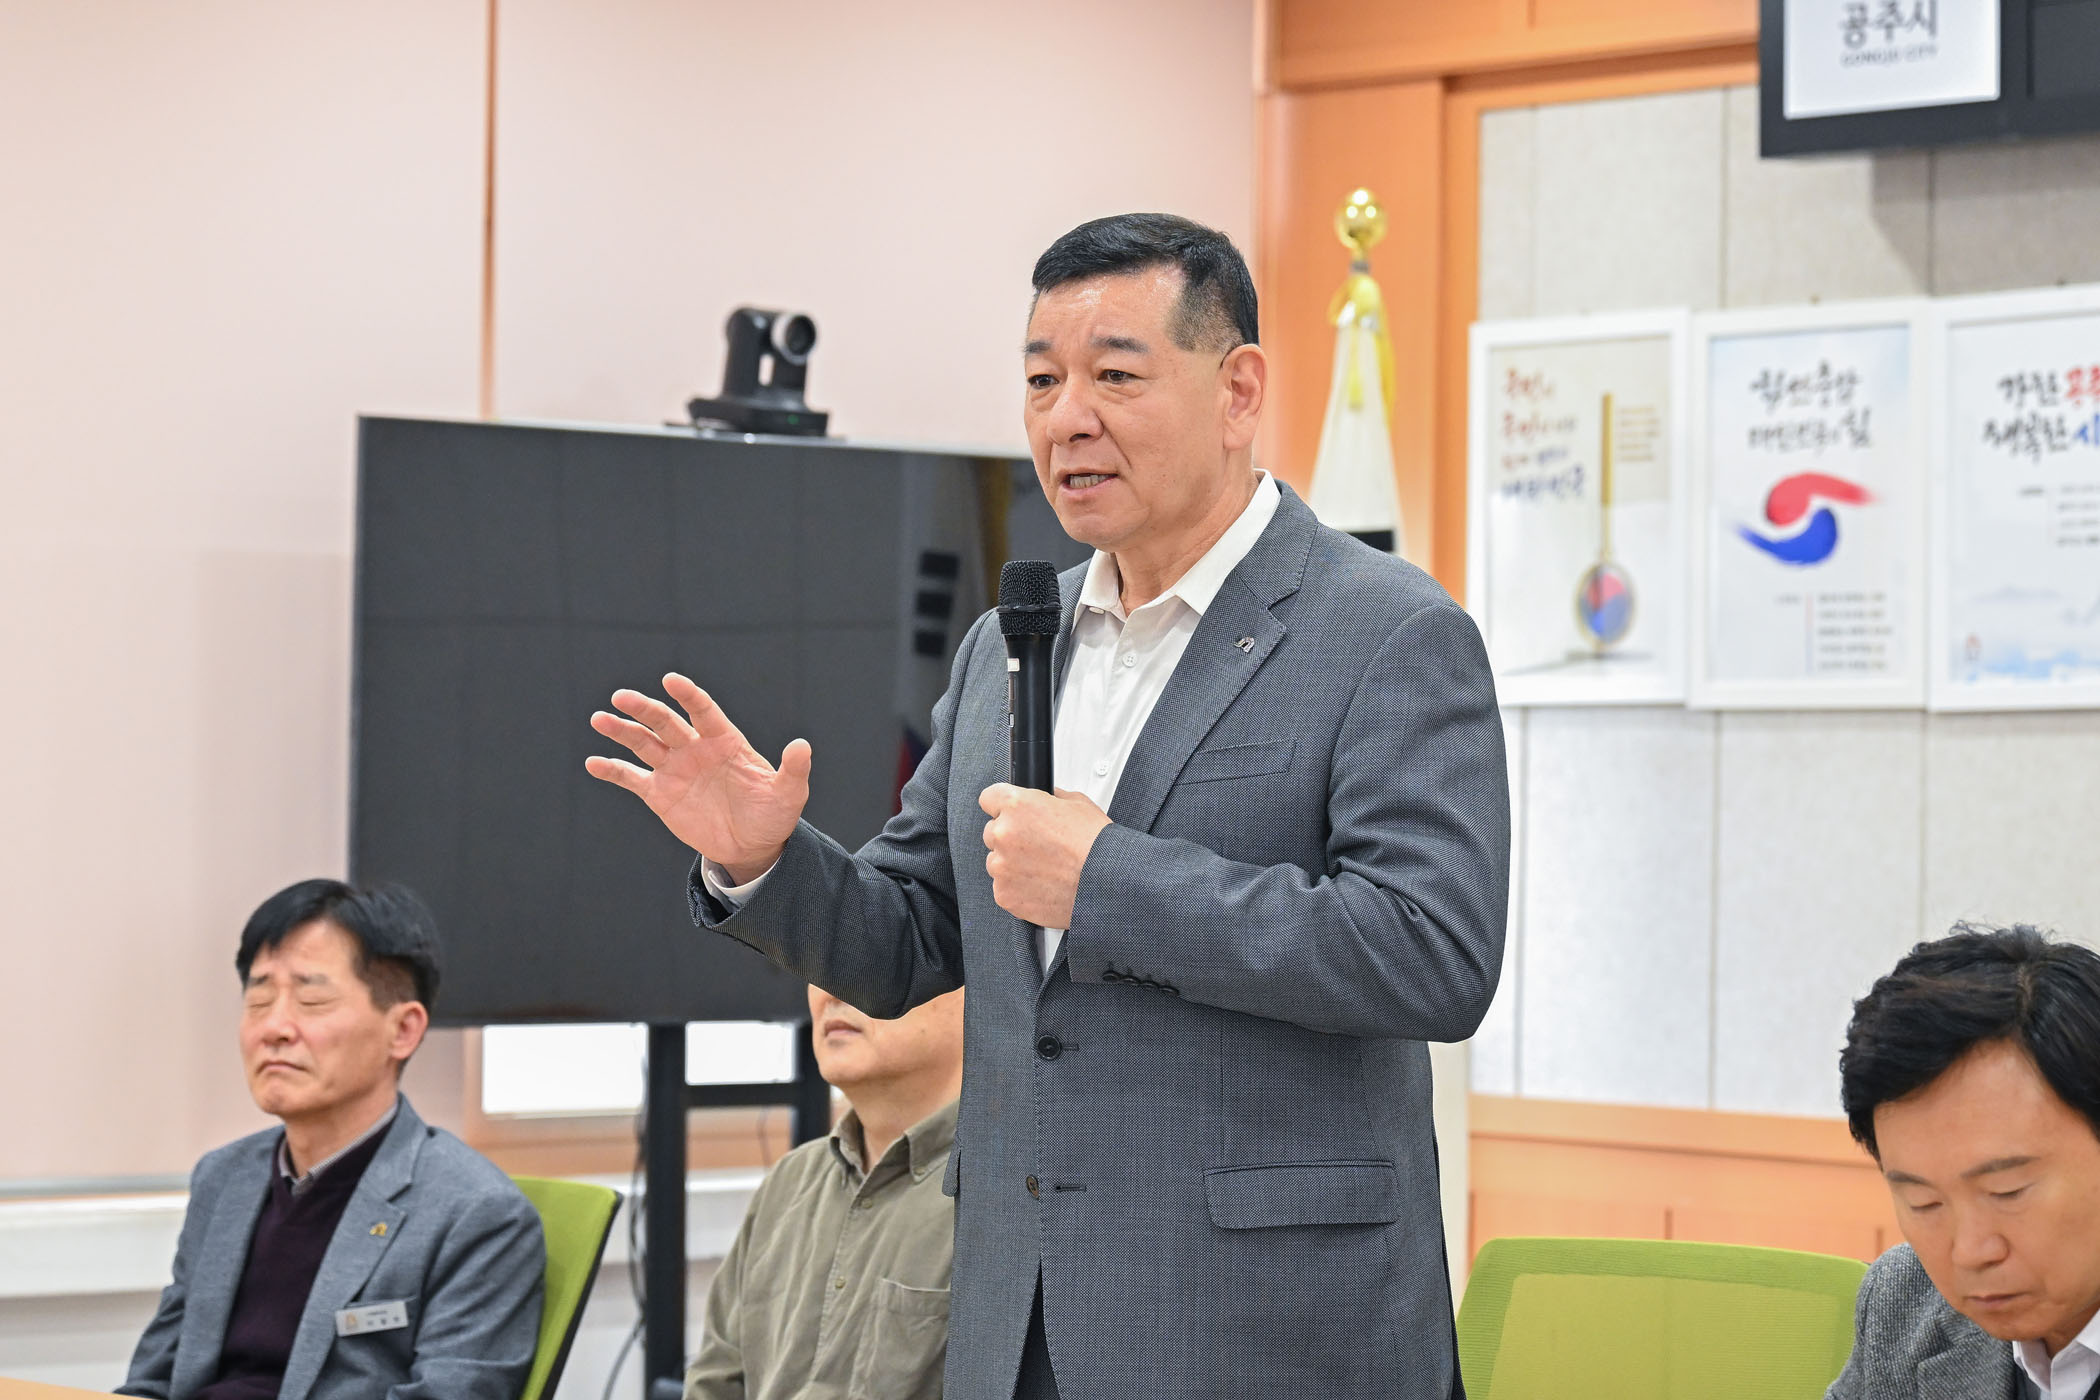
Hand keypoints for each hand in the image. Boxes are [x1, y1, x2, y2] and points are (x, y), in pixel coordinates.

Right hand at [585, 673, 809, 881]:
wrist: (752, 845)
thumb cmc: (772, 814)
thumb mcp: (789, 794)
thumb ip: (793, 769)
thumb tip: (802, 745)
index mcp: (725, 741)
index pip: (704, 710)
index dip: (689, 695)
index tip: (672, 680)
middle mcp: (696, 748)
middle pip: (666, 721)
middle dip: (645, 709)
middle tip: (621, 697)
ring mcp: (675, 769)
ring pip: (644, 743)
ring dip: (621, 731)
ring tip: (600, 719)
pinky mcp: (659, 793)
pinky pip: (632, 777)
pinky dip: (613, 770)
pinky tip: (594, 763)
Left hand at [978, 784, 1111, 928]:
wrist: (1108, 883)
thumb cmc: (1097, 846)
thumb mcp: (1078, 804)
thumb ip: (1051, 798)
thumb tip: (1047, 798)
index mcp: (1017, 806)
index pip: (989, 797)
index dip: (1002, 805)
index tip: (1009, 812)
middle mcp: (1004, 835)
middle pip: (992, 831)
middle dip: (1011, 837)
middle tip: (1038, 845)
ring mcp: (1002, 867)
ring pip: (997, 861)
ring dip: (1013, 864)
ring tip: (1045, 868)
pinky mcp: (1005, 894)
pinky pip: (1004, 887)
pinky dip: (1018, 887)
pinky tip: (1043, 884)